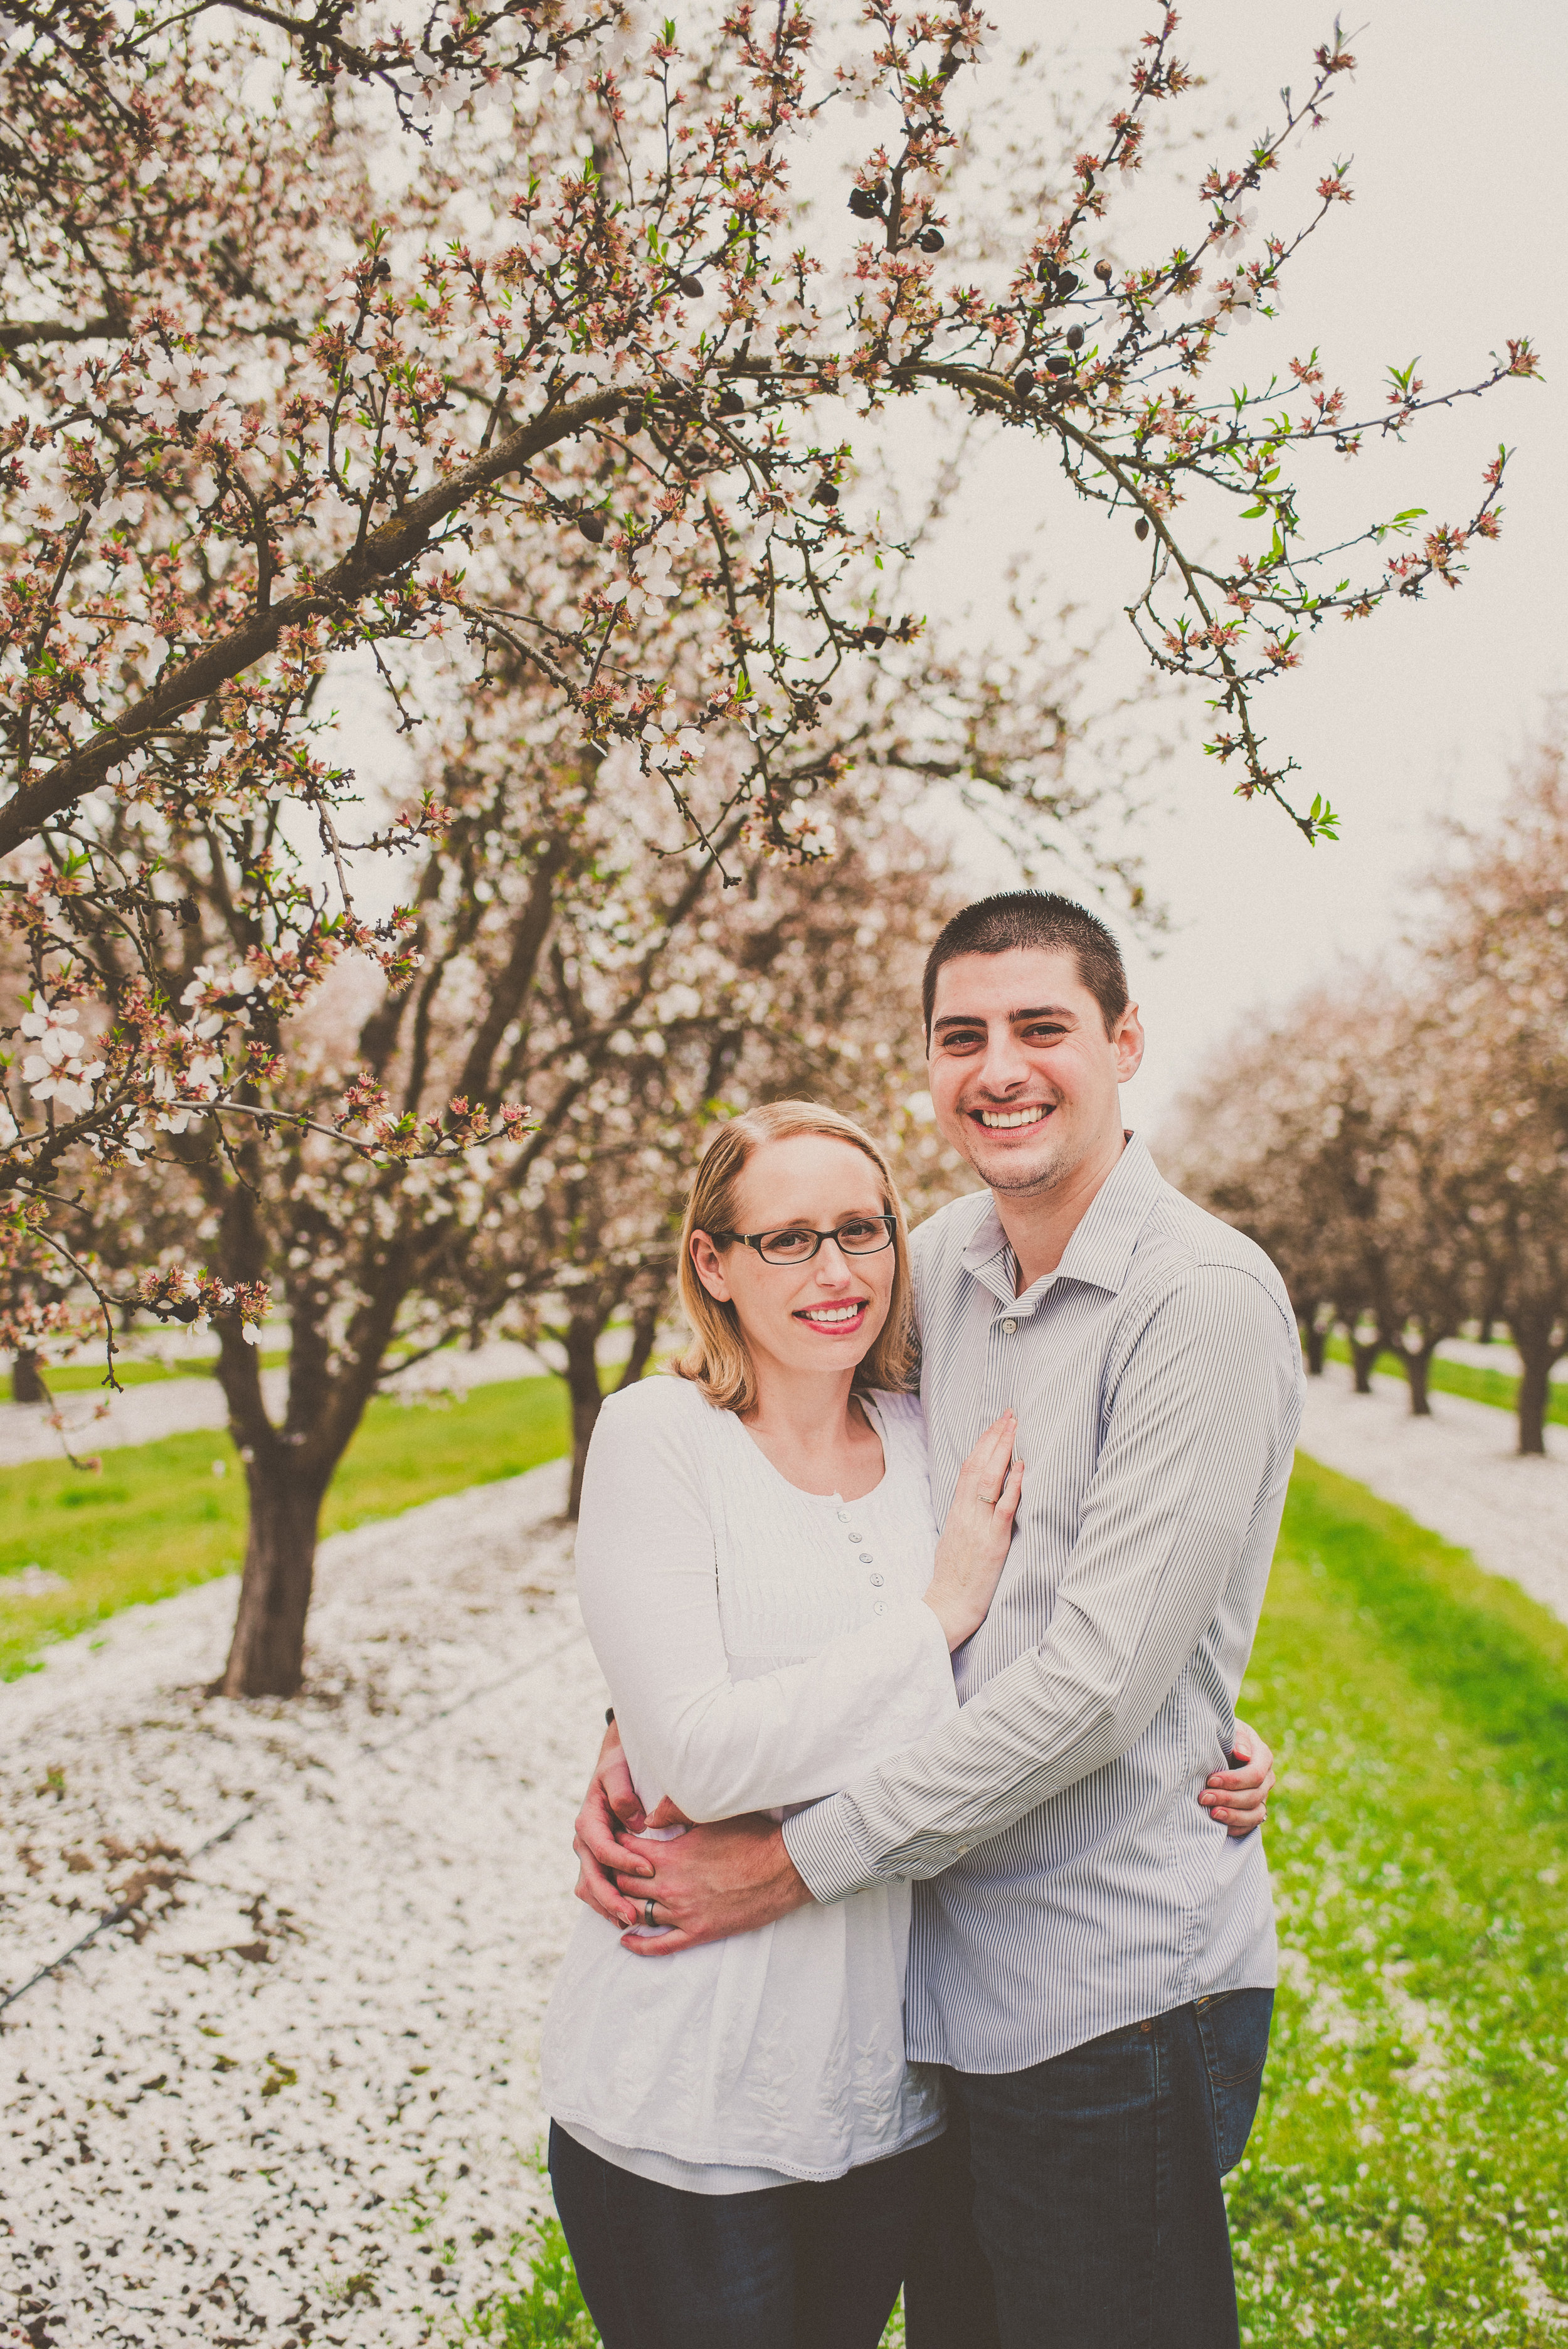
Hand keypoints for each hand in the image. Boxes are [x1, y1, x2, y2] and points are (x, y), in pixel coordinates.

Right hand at [573, 1719, 647, 1929]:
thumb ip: (623, 1795)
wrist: (613, 1766)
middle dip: (611, 1899)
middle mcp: (584, 1841)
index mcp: (588, 1820)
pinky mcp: (596, 1863)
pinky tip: (625, 1919)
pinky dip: (607, 1905)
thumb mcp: (618, 1772)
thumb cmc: (619, 1768)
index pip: (603, 1848)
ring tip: (630, 1923)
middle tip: (633, 1916)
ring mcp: (588, 1854)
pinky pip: (595, 1889)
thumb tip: (637, 1823)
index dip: (623, 1861)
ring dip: (607, 1908)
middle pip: (591, 1877)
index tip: (649, 1869)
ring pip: (589, 1889)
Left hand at [613, 1814, 812, 1954]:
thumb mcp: (711, 1815)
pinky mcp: (699, 1933)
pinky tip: (625, 1940)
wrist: (783, 1868)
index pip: (624, 1852)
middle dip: (612, 1875)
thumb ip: (675, 1812)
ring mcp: (684, 1913)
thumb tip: (647, 1816)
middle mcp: (670, 1886)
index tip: (608, 1841)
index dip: (613, 1846)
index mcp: (670, 1856)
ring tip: (612, 1901)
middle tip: (606, 1871)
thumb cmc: (750, 1835)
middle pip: (623, 1884)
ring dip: (621, 1906)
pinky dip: (639, 1944)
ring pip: (637, 1913)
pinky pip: (660, 1945)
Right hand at [924, 1410, 1023, 1651]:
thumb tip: (979, 1498)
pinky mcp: (993, 1543)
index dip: (983, 1443)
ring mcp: (978, 1527)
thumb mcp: (955, 1539)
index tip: (996, 1423)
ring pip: (989, 1479)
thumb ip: (967, 1516)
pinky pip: (1003, 1509)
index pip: (969, 1468)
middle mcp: (965, 1514)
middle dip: (994, 1437)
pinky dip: (1013, 1485)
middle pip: (978, 1465)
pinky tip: (1022, 1467)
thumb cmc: (954, 1578)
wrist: (946, 1608)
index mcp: (957, 1511)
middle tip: (1009, 1413)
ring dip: (1003, 1450)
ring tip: (1015, 1427)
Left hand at [1198, 1718, 1275, 1836]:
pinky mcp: (1253, 1810)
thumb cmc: (1222, 1734)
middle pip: (1254, 1796)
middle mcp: (1266, 1779)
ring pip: (1255, 1814)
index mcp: (1263, 1756)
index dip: (1233, 1780)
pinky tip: (1218, 1825)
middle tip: (1203, 1797)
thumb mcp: (1230, 1729)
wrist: (1218, 1745)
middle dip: (1227, 1798)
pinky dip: (1235, 1827)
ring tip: (1211, 1813)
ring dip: (1232, 1816)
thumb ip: (1238, 1738)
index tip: (1210, 1780)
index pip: (1254, 1774)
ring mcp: (1262, 1796)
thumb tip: (1242, 1754)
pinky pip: (1250, 1826)